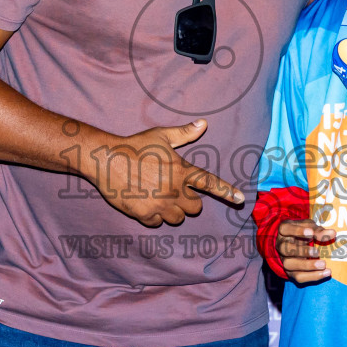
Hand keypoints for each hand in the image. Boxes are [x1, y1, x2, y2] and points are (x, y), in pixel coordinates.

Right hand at [87, 119, 243, 227]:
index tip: (240, 199)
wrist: (107, 160)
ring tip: (159, 197)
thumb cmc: (135, 145)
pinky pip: (158, 223)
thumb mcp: (161, 135)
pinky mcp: (144, 214)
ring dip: (173, 211)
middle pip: (195, 207)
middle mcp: (174, 190)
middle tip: (174, 191)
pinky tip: (146, 205)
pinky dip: (155, 217)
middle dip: (189, 201)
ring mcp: (160, 204)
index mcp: (181, 170)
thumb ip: (184, 133)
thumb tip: (204, 123)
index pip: (210, 183)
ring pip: (178, 218)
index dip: (227, 191)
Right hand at [275, 219, 335, 283]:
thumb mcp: (310, 227)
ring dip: (307, 265)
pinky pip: (298, 277)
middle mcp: (281, 245)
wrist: (298, 245)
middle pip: (285, 249)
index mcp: (284, 230)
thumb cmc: (304, 232)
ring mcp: (284, 260)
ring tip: (323, 265)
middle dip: (302, 251)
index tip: (311, 233)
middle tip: (317, 252)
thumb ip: (319, 231)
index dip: (297, 231)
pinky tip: (325, 273)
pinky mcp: (291, 272)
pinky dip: (312, 276)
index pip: (285, 229)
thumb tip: (332, 233)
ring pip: (289, 264)